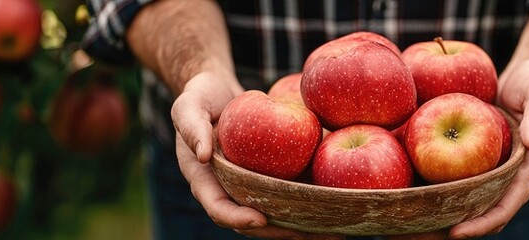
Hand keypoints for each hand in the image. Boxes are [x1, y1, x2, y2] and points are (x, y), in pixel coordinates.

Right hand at [172, 73, 342, 239]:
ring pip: (279, 213)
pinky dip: (313, 201)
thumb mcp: (188, 105)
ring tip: (336, 232)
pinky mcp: (274, 175)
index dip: (237, 218)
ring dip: (305, 226)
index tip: (260, 218)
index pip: (219, 209)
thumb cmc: (200, 97)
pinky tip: (341, 202)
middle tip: (311, 234)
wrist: (219, 91)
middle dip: (283, 232)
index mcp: (206, 182)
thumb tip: (203, 155)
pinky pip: (293, 192)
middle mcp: (231, 190)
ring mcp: (254, 185)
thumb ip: (191, 127)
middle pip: (256, 222)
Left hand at [389, 60, 528, 239]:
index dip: (485, 221)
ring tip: (417, 226)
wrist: (526, 76)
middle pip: (488, 211)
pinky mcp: (480, 159)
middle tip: (425, 236)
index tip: (458, 232)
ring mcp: (496, 168)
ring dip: (450, 215)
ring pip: (473, 200)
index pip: (509, 202)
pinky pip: (463, 179)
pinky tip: (419, 195)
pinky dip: (445, 190)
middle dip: (462, 227)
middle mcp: (512, 174)